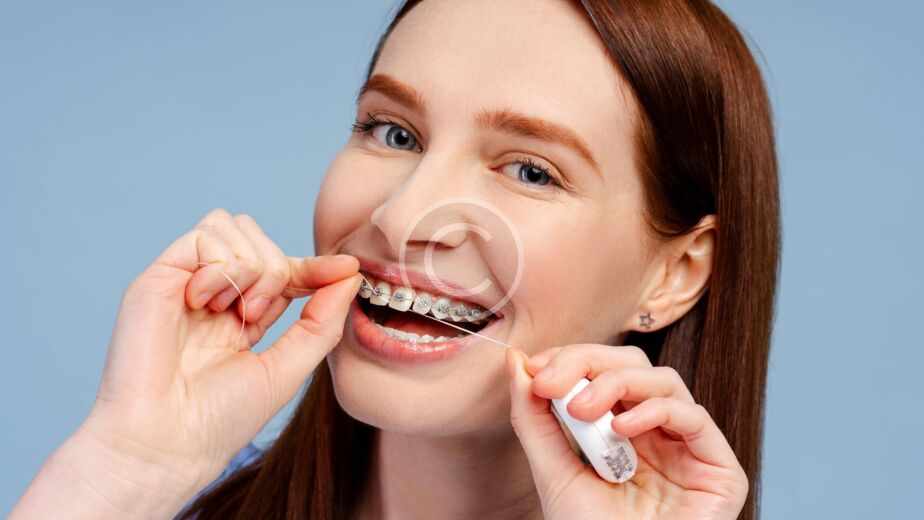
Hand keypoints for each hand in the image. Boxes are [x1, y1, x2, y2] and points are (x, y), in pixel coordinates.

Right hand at [80, 209, 359, 508]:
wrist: (167, 442)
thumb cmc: (221, 417)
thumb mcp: (289, 367)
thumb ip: (322, 321)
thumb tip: (351, 274)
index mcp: (242, 316)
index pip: (284, 271)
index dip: (314, 266)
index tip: (347, 267)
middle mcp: (213, 295)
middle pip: (258, 237)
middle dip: (276, 268)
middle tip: (256, 316)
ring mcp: (184, 284)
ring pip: (231, 226)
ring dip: (248, 266)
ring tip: (232, 313)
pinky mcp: (158, 278)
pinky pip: (202, 237)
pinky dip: (219, 266)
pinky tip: (205, 303)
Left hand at [505, 344, 747, 519]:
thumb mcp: (552, 471)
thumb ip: (534, 418)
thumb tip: (515, 361)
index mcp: (622, 430)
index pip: (604, 370)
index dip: (573, 359)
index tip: (535, 367)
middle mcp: (657, 433)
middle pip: (634, 364)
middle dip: (589, 363)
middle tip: (552, 382)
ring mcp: (688, 448)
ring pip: (663, 380)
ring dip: (616, 383)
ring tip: (582, 410)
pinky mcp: (719, 469)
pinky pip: (693, 416)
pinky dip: (654, 411)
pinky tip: (622, 430)